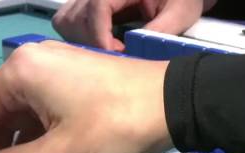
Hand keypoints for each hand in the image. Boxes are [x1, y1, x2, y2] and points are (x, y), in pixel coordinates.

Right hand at [53, 0, 215, 50]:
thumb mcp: (180, 12)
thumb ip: (161, 30)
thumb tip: (138, 52)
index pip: (98, 7)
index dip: (102, 35)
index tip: (117, 55)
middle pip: (74, 16)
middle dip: (92, 42)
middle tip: (116, 56)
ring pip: (65, 20)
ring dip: (81, 41)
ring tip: (108, 50)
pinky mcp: (85, 5)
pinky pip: (67, 21)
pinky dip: (77, 37)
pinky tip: (101, 44)